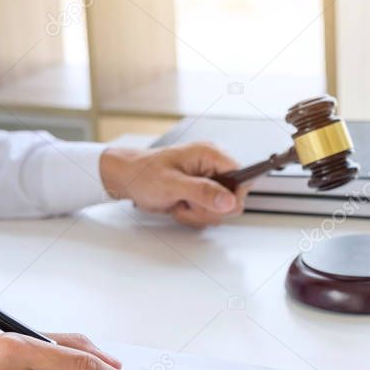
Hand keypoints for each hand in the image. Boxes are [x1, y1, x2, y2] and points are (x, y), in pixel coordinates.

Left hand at [99, 143, 248, 227]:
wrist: (126, 178)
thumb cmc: (142, 173)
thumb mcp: (172, 184)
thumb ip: (203, 192)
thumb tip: (229, 201)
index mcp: (210, 154)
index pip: (242, 177)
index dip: (233, 195)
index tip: (215, 204)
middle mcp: (212, 167)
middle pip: (233, 198)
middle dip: (209, 208)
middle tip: (187, 202)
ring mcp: (207, 181)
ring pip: (221, 209)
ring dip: (198, 213)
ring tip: (179, 202)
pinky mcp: (200, 193)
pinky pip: (209, 212)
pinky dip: (193, 215)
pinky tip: (178, 206)